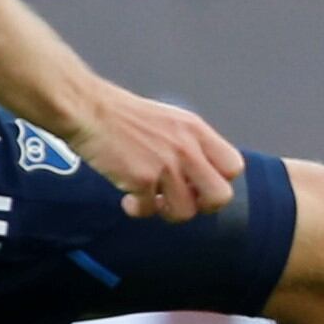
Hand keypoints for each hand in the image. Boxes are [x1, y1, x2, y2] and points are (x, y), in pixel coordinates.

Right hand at [70, 84, 244, 223]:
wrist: (90, 110)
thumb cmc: (125, 116)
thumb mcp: (171, 121)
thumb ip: (191, 145)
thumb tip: (201, 178)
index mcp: (196, 130)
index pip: (233, 167)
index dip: (219, 181)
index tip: (197, 184)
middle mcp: (187, 147)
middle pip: (221, 196)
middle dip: (202, 206)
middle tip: (182, 199)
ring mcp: (166, 164)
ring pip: (185, 213)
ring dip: (166, 212)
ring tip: (151, 199)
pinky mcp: (142, 178)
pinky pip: (149, 211)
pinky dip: (138, 210)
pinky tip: (128, 198)